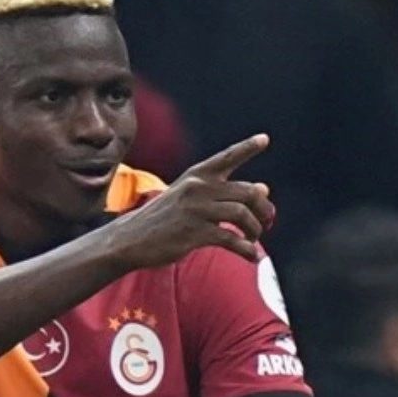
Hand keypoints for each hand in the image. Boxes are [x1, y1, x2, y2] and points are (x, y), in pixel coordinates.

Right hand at [108, 134, 274, 267]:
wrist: (131, 239)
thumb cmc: (162, 219)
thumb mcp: (189, 198)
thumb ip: (223, 192)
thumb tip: (264, 188)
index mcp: (195, 175)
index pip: (226, 157)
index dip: (247, 147)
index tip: (264, 139)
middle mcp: (197, 188)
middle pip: (247, 192)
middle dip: (263, 208)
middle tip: (266, 221)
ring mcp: (196, 210)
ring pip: (242, 214)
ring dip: (254, 230)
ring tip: (253, 239)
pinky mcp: (195, 233)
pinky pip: (232, 239)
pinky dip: (246, 250)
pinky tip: (251, 256)